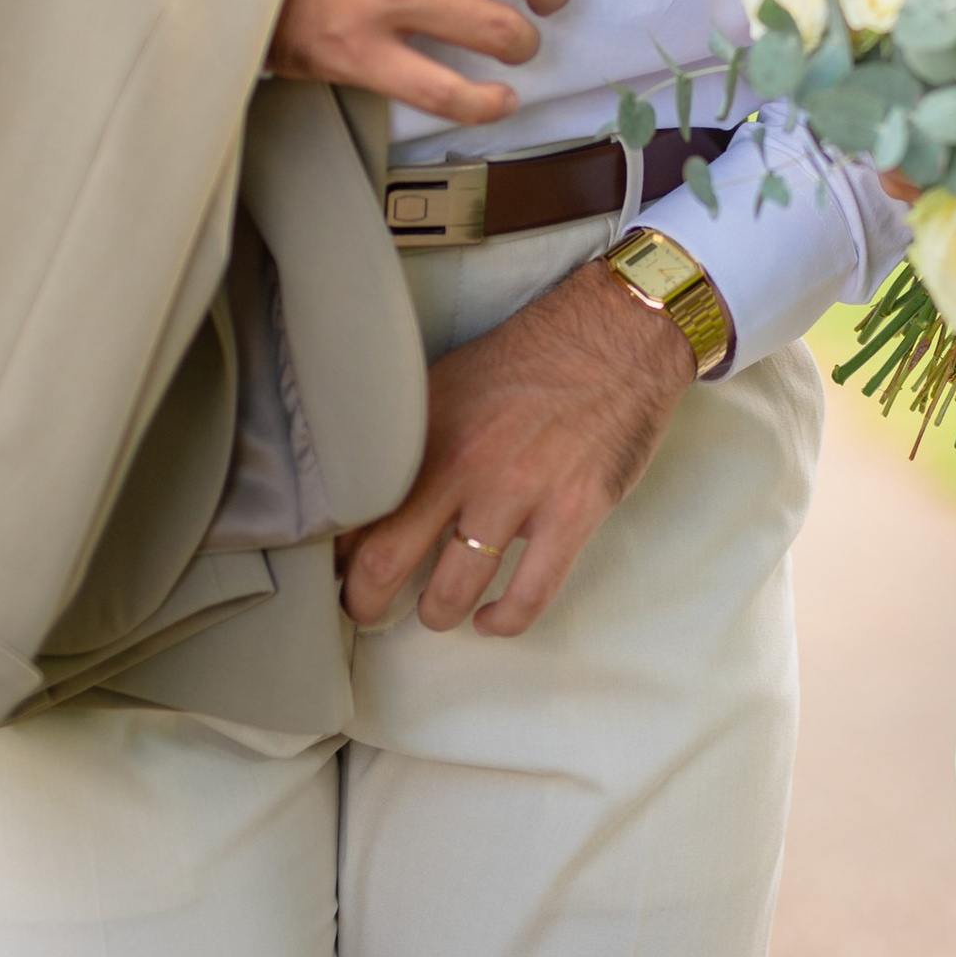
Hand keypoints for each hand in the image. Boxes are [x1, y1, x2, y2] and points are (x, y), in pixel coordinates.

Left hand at [337, 259, 694, 637]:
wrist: (618, 335)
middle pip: (384, 562)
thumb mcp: (452, 381)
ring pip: (451, 591)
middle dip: (364, 602)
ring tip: (438, 612)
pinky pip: (527, 595)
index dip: (337, 549)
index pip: (357, 506)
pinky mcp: (572, 513)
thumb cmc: (535, 359)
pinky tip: (492, 620)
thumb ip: (413, 436)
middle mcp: (462, 461)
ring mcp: (518, 491)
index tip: (338, 565)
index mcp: (425, 427)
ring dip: (437, 614)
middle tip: (365, 609)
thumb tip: (375, 493)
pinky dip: (503, 621)